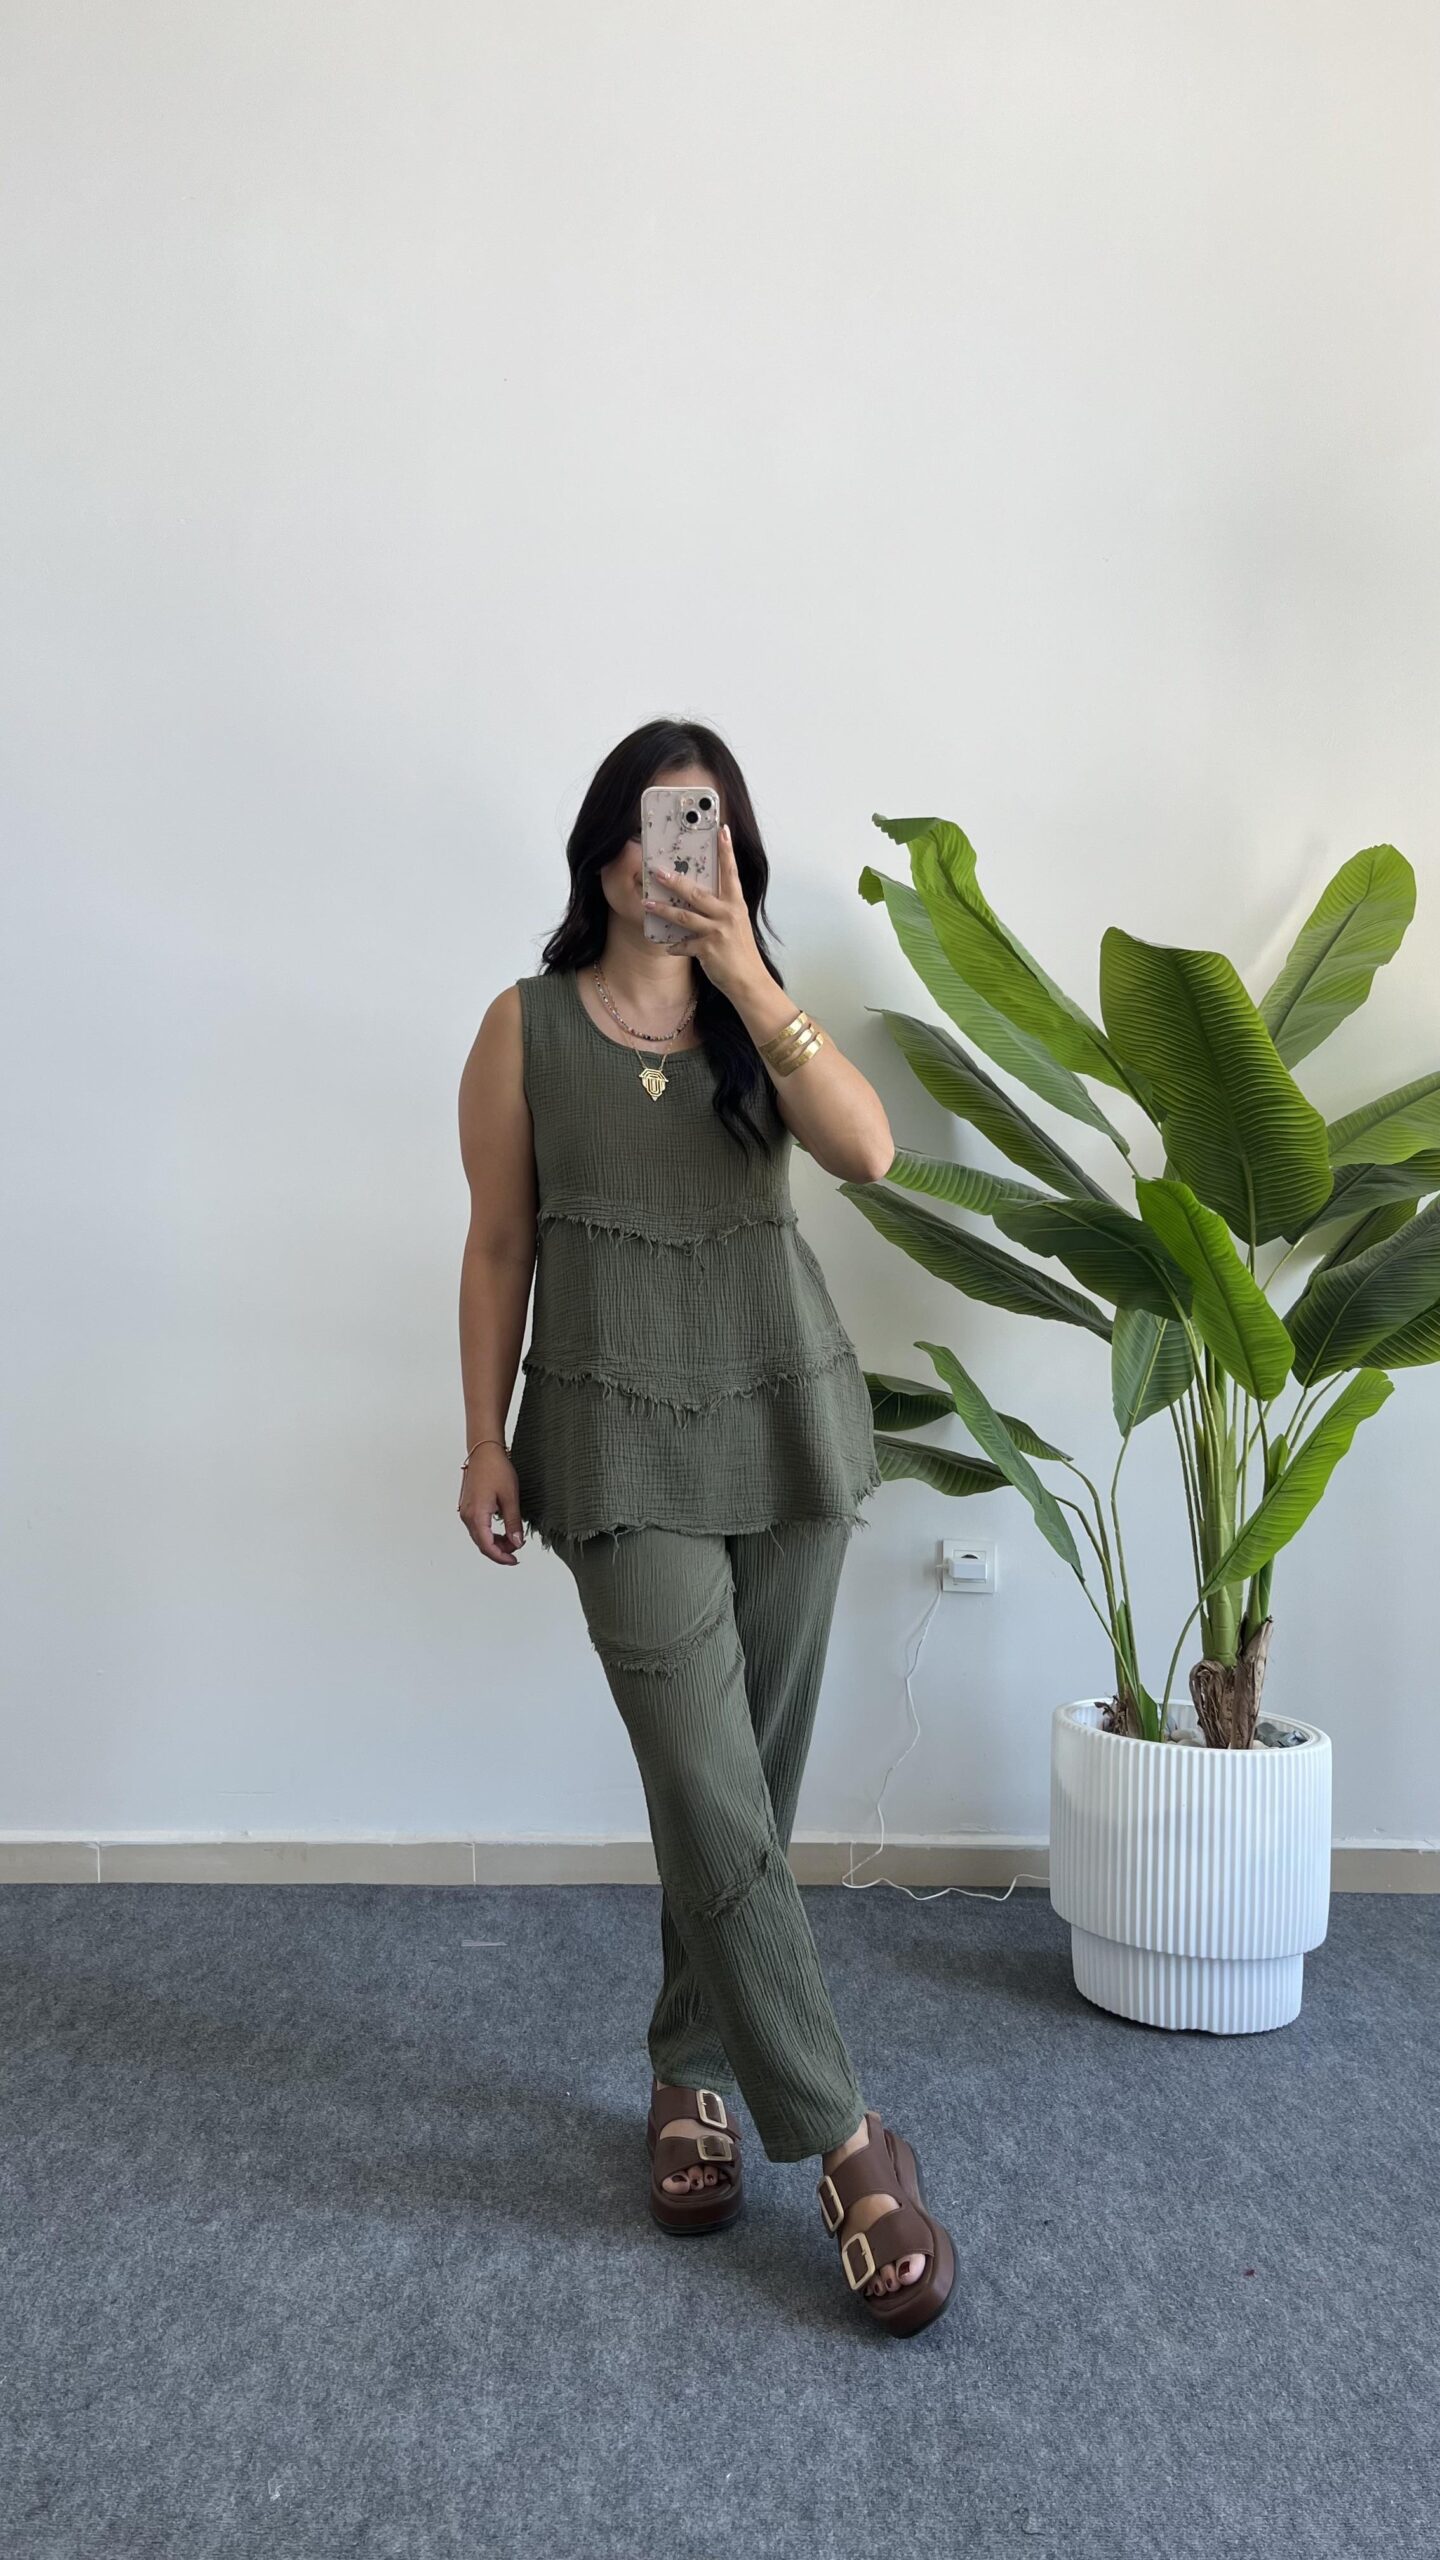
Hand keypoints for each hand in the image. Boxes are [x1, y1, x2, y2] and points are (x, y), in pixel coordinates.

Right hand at [458, 1449, 524, 1564]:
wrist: (484, 1451)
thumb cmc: (496, 1469)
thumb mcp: (510, 1497)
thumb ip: (513, 1523)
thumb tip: (517, 1543)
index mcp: (476, 1515)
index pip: (487, 1546)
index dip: (501, 1557)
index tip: (514, 1560)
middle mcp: (467, 1516)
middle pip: (482, 1544)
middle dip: (500, 1551)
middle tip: (517, 1550)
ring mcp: (466, 1511)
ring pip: (480, 1537)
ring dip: (496, 1542)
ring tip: (513, 1539)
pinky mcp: (469, 1507)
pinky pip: (478, 1528)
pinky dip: (490, 1533)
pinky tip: (503, 1531)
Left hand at [643, 823, 764, 1002]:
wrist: (750, 981)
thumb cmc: (741, 952)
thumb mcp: (737, 925)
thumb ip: (721, 909)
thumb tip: (700, 896)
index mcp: (736, 904)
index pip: (731, 872)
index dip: (726, 851)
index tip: (722, 830)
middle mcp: (728, 914)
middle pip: (697, 893)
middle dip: (675, 881)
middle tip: (657, 871)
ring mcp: (718, 932)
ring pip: (684, 916)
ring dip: (663, 910)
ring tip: (646, 903)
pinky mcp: (708, 950)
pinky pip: (684, 945)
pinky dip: (674, 945)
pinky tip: (667, 946)